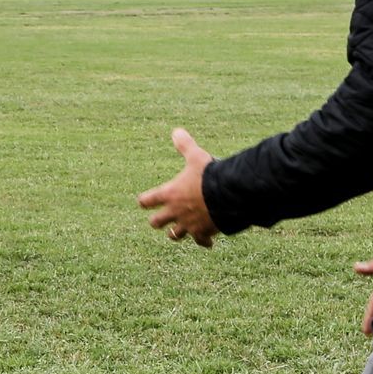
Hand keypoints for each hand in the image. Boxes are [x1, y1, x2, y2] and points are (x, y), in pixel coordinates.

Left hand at [138, 128, 218, 247]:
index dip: (144, 200)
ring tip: (177, 233)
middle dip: (157, 221)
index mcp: (169, 194)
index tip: (144, 201)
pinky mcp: (203, 232)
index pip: (146, 200)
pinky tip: (207, 242)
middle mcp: (175, 212)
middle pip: (156, 222)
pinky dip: (203, 241)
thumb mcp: (196, 157)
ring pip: (175, 235)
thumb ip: (185, 146)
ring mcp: (188, 224)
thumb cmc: (209, 175)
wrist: (228, 195)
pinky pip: (200, 241)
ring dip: (176, 233)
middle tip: (159, 219)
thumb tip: (176, 131)